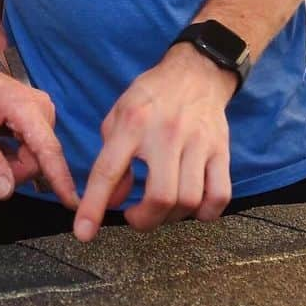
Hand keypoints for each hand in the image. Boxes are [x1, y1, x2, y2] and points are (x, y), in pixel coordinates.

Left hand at [0, 56, 77, 208]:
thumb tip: (6, 192)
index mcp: (23, 106)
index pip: (47, 149)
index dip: (59, 178)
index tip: (74, 203)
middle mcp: (41, 108)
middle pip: (38, 160)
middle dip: (12, 168)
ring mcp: (42, 112)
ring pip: (35, 158)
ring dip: (11, 161)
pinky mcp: (39, 118)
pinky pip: (33, 150)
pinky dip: (14, 153)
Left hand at [74, 44, 234, 241]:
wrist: (195, 73)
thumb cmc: (150, 97)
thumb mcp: (117, 117)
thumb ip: (110, 158)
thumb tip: (113, 200)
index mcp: (132, 124)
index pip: (108, 171)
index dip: (93, 206)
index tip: (84, 232)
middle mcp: (166, 134)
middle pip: (160, 196)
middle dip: (144, 220)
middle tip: (135, 218)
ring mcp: (197, 143)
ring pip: (189, 200)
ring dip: (171, 217)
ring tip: (161, 210)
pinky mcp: (221, 151)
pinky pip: (220, 195)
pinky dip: (205, 213)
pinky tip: (192, 207)